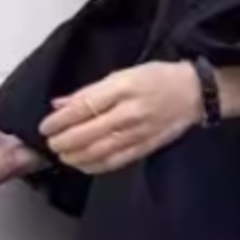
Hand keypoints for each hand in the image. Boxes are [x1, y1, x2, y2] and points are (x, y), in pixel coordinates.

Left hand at [39, 62, 202, 174]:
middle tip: (51, 144)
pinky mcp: (145, 147)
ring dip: (76, 156)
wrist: (194, 93)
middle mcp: (129, 112)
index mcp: (123, 88)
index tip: (46, 126)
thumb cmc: (157, 78)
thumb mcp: (123, 74)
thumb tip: (60, 104)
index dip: (60, 120)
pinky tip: (83, 165)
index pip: (83, 107)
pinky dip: (95, 166)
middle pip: (88, 132)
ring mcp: (138, 132)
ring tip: (63, 155)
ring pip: (100, 151)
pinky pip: (116, 161)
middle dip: (64, 141)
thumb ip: (90, 91)